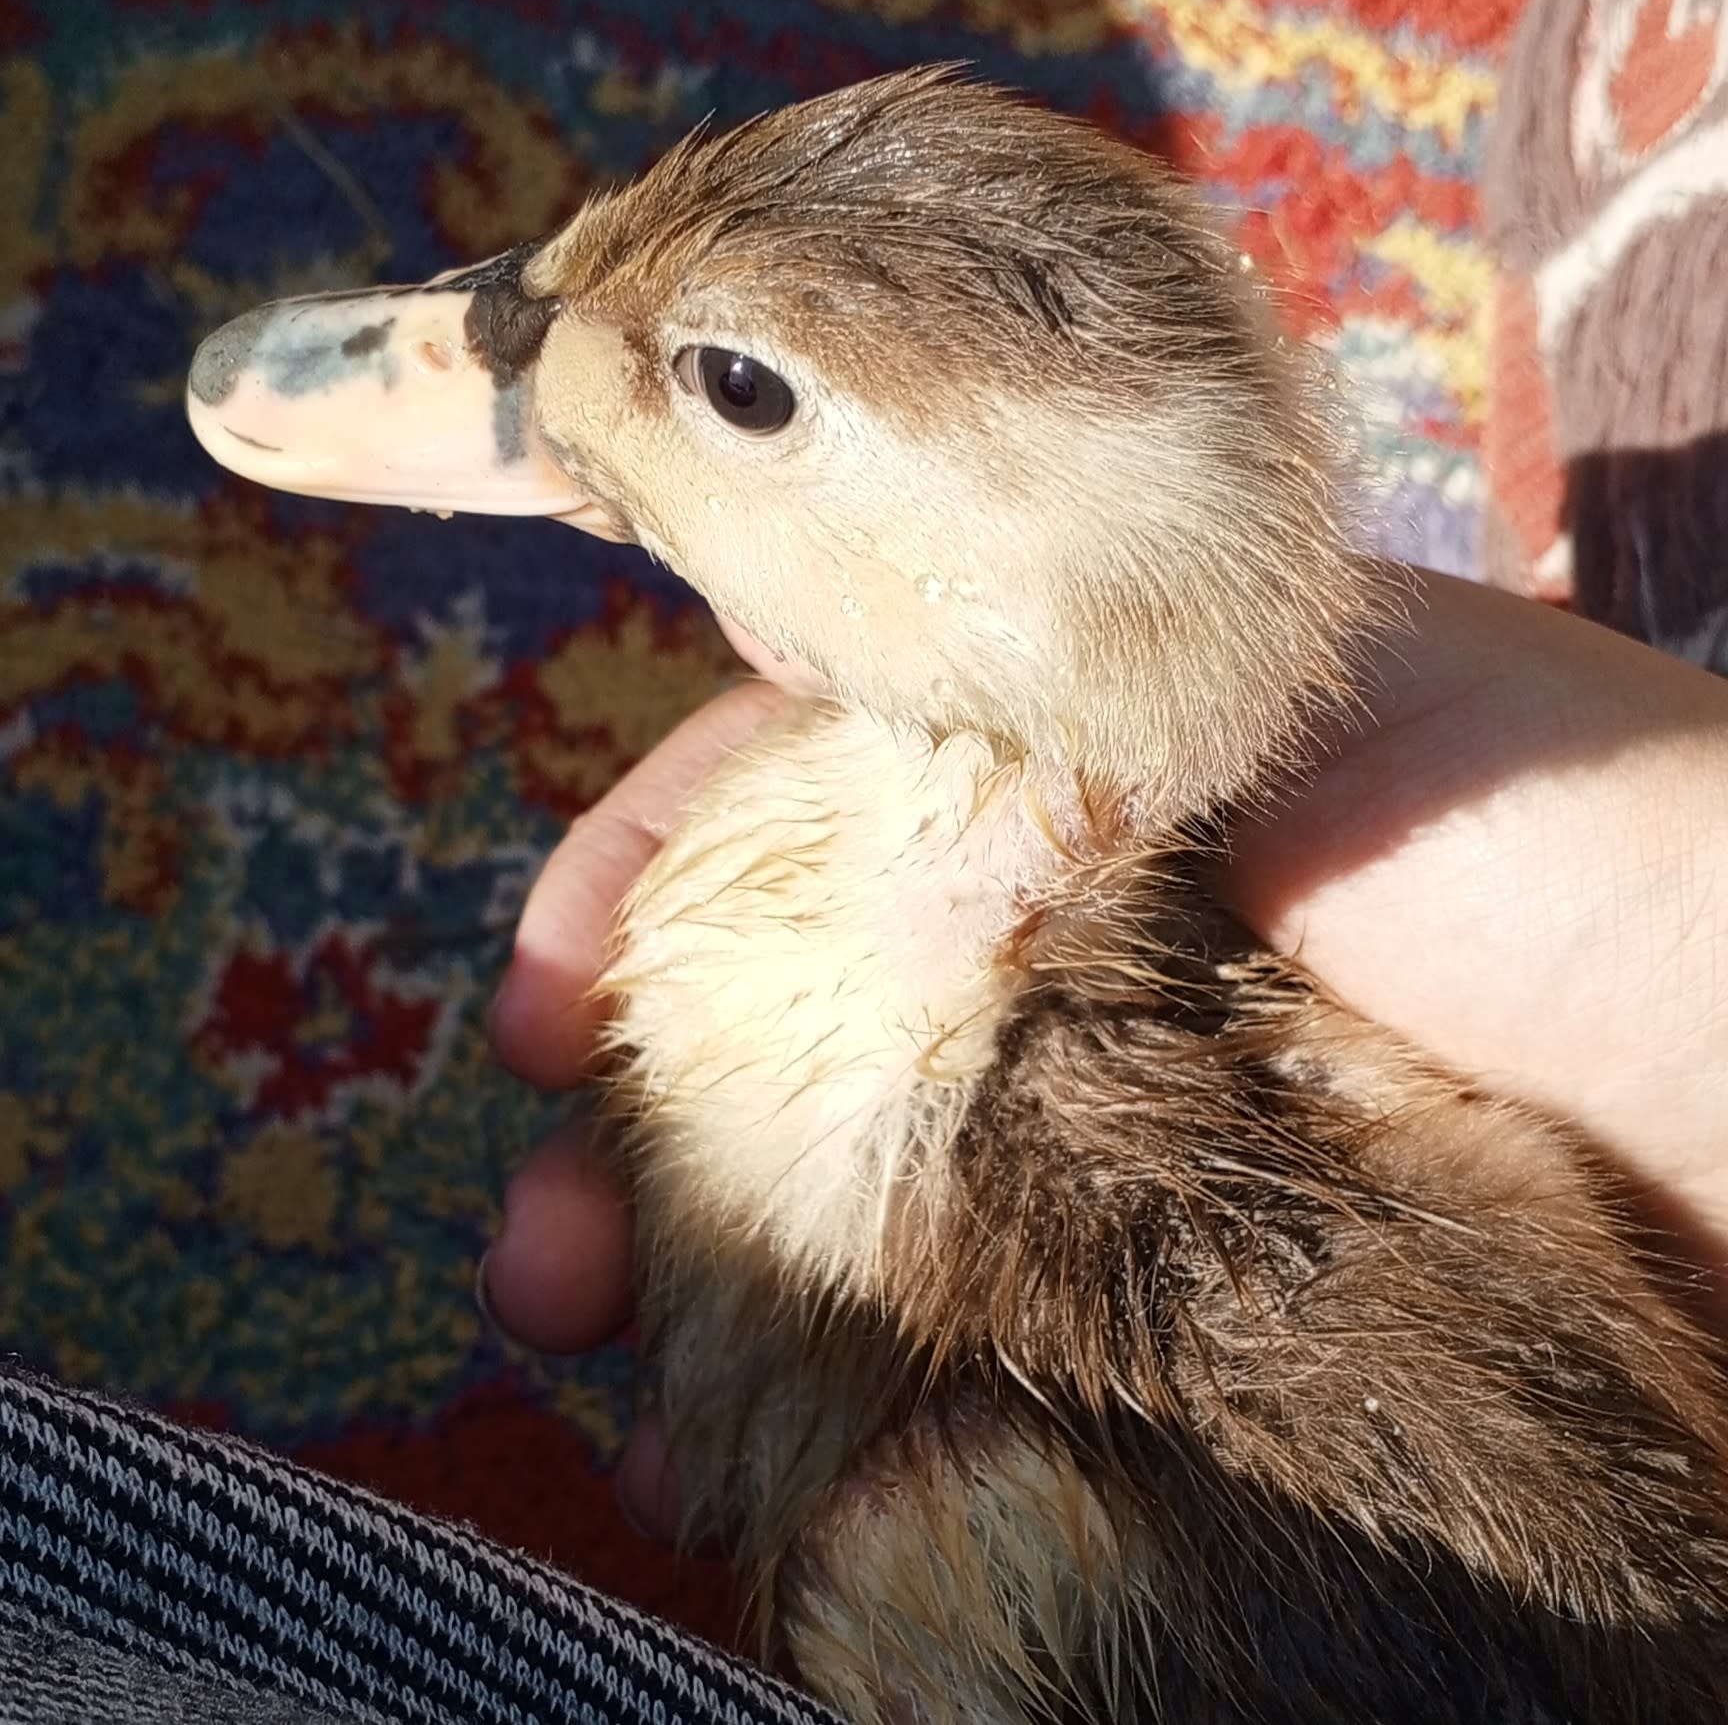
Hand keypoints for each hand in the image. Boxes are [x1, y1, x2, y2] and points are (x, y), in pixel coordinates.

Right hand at [483, 570, 1727, 1537]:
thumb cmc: (1598, 855)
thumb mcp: (1314, 691)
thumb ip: (1058, 693)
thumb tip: (800, 698)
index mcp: (1094, 776)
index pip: (806, 799)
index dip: (653, 881)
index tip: (540, 1000)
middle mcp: (1083, 953)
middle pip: (791, 1021)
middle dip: (635, 1122)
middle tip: (544, 1253)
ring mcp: (1116, 1141)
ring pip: (849, 1200)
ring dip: (697, 1278)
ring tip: (595, 1365)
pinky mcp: (1167, 1306)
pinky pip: (953, 1338)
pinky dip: (832, 1395)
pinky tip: (731, 1456)